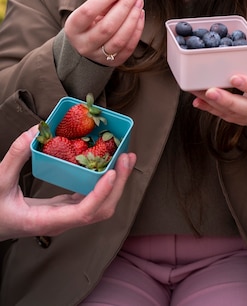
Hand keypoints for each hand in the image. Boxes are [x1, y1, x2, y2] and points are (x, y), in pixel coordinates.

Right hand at [0, 126, 135, 240]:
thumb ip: (16, 156)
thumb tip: (36, 131)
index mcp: (46, 220)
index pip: (83, 213)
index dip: (101, 194)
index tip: (111, 173)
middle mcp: (61, 221)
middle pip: (100, 210)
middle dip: (118, 185)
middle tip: (126, 157)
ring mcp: (65, 215)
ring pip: (99, 205)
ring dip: (116, 182)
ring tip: (125, 158)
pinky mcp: (65, 207)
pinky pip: (90, 196)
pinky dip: (103, 181)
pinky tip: (107, 164)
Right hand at [65, 0, 144, 66]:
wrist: (85, 47)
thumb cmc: (89, 23)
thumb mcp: (90, 11)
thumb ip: (105, 0)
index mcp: (74, 27)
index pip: (89, 10)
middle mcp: (84, 44)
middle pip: (107, 26)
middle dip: (125, 6)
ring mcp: (99, 56)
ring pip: (120, 39)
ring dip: (133, 18)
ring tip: (139, 2)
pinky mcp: (113, 62)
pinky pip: (129, 47)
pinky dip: (138, 29)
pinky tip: (140, 15)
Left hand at [191, 53, 246, 125]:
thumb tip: (226, 46)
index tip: (233, 78)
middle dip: (227, 100)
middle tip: (211, 91)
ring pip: (232, 113)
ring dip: (213, 103)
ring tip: (198, 92)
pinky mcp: (239, 119)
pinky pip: (223, 115)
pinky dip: (209, 108)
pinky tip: (198, 101)